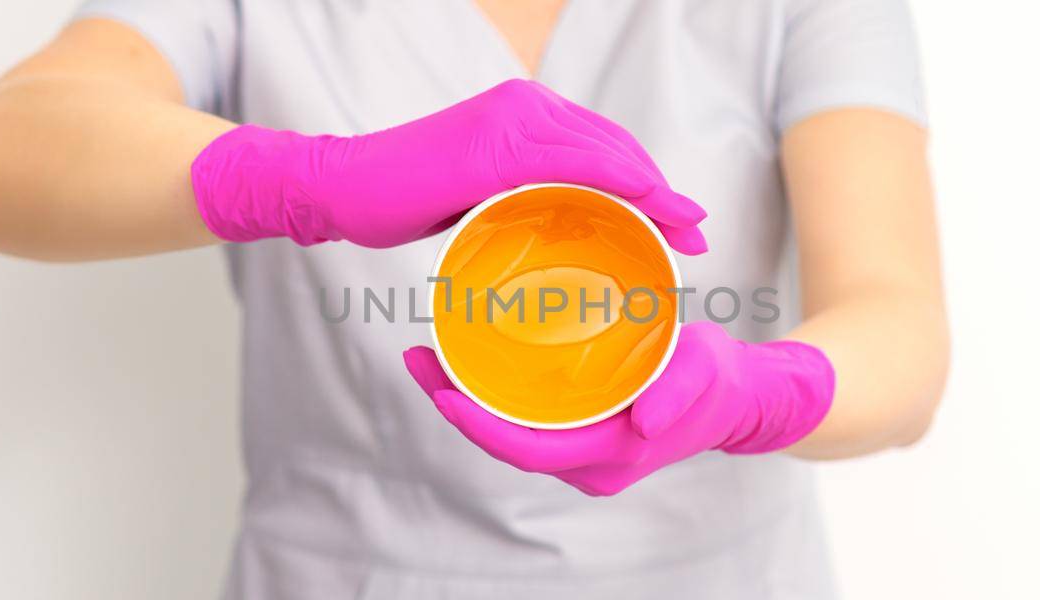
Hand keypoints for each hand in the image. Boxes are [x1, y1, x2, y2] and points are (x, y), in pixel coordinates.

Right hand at [189, 78, 707, 252]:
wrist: (341, 186)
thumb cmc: (402, 197)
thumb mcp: (475, 190)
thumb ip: (519, 192)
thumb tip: (556, 224)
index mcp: (523, 112)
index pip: (603, 144)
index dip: (649, 181)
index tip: (681, 220)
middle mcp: (525, 105)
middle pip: (616, 147)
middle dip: (665, 191)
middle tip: (697, 232)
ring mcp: (512, 121)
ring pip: (606, 154)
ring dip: (657, 194)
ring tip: (687, 233)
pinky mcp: (496, 147)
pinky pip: (576, 164)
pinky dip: (620, 186)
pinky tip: (649, 211)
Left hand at [403, 322, 835, 495]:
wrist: (742, 398)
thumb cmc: (720, 381)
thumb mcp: (705, 373)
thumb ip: (677, 393)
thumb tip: (644, 421)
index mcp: (612, 453)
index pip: (528, 448)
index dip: (480, 425)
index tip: (443, 391)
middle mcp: (590, 463)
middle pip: (507, 443)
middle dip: (456, 406)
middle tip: (419, 358)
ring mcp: (586, 454)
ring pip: (513, 434)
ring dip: (470, 402)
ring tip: (433, 356)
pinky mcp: (585, 436)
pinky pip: (529, 423)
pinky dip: (497, 398)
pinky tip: (476, 362)